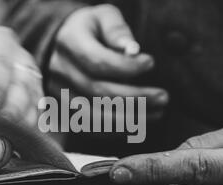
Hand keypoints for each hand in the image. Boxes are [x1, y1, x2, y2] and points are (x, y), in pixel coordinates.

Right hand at [49, 4, 168, 119]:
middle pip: (97, 91)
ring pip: (93, 116)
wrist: (63, 45)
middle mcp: (60, 71)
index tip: (151, 62)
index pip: (97, 62)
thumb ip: (118, 31)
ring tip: (157, 112)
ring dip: (129, 119)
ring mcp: (59, 94)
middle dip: (135, 98)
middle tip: (163, 97)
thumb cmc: (91, 29)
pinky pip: (90, 128)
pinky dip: (116, 130)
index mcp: (69, 43)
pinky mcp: (64, 111)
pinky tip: (139, 123)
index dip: (126, 67)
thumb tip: (133, 51)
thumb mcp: (104, 17)